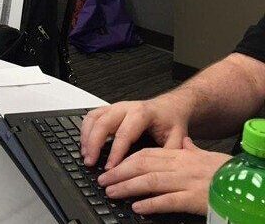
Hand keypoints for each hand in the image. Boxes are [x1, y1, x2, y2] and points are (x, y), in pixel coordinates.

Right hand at [81, 95, 191, 168]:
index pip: (124, 133)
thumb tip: (158, 172)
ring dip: (86, 136)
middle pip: (103, 123)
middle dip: (94, 143)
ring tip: (85, 155)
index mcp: (142, 113)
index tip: (110, 168)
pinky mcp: (110, 110)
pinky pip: (92, 116)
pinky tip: (85, 144)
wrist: (169, 107)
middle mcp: (126, 108)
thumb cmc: (171, 122)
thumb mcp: (178, 137)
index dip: (115, 152)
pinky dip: (85, 129)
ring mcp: (115, 107)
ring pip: (94, 117)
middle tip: (90, 162)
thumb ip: (168, 154)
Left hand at [97, 137, 231, 214]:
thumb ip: (190, 150)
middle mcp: (180, 166)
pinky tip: (138, 207)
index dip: (125, 159)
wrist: (248, 183)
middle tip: (103, 180)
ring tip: (111, 192)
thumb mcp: (206, 157)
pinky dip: (151, 203)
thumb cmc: (227, 172)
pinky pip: (169, 200)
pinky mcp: (194, 199)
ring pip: (150, 181)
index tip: (111, 166)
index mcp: (180, 155)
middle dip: (119, 172)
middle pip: (142, 165)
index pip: (146, 154)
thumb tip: (183, 142)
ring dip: (127, 187)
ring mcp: (186, 182)